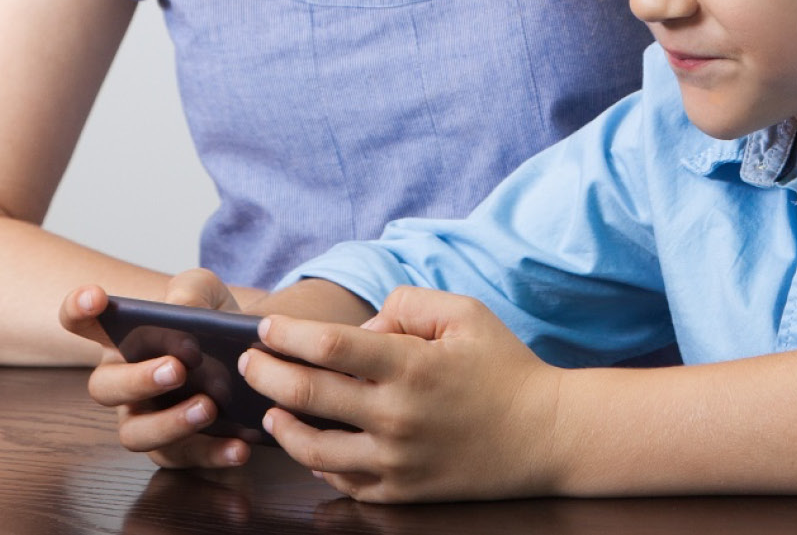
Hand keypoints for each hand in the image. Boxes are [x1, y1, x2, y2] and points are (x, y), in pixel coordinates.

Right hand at [62, 269, 254, 469]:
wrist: (246, 350)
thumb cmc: (209, 318)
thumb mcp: (205, 292)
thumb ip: (190, 291)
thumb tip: (182, 307)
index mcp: (119, 337)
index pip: (81, 322)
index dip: (78, 309)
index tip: (95, 297)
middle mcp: (122, 381)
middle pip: (105, 388)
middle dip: (138, 380)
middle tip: (177, 369)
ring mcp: (143, 417)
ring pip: (135, 433)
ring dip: (170, 424)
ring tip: (209, 407)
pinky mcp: (174, 447)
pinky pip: (182, 458)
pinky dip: (211, 454)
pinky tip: (239, 446)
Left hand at [239, 286, 561, 502]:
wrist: (547, 435)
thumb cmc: (505, 369)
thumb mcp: (467, 314)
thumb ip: (408, 305)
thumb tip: (362, 329)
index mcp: (412, 367)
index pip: (329, 346)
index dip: (287, 335)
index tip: (265, 328)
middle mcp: (398, 416)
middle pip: (307, 394)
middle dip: (266, 373)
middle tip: (249, 362)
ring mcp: (397, 460)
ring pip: (311, 446)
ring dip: (281, 424)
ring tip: (271, 408)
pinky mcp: (402, 491)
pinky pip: (341, 480)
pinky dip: (316, 460)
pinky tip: (311, 443)